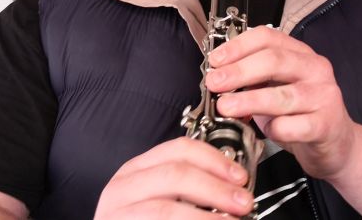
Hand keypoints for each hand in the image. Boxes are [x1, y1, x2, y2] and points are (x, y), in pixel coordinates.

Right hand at [95, 137, 254, 218]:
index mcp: (137, 170)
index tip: (240, 176)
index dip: (215, 160)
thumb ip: (190, 188)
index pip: (178, 149)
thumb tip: (234, 188)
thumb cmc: (143, 219)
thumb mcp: (161, 196)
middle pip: (175, 175)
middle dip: (216, 188)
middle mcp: (123, 187)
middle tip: (243, 202)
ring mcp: (118, 212)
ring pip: (166, 209)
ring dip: (206, 217)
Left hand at [206, 26, 356, 179]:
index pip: (268, 37)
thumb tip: (218, 77)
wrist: (336, 144)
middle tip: (215, 83)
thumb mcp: (276, 89)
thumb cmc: (300, 114)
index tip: (215, 60)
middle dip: (239, 71)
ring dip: (249, 100)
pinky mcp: (326, 125)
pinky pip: (295, 126)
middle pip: (274, 61)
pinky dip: (275, 129)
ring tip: (225, 107)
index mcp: (301, 54)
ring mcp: (324, 96)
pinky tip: (265, 131)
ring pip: (283, 95)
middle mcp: (315, 69)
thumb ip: (253, 79)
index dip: (238, 46)